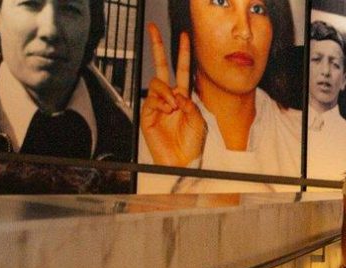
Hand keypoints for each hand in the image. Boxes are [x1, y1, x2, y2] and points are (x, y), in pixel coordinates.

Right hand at [141, 23, 205, 166]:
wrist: (182, 160)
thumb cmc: (192, 143)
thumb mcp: (198, 120)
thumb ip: (190, 104)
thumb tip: (177, 93)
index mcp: (183, 96)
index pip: (181, 69)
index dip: (183, 52)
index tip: (184, 36)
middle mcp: (169, 97)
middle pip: (162, 66)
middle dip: (158, 47)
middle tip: (154, 29)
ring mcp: (157, 104)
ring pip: (157, 83)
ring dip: (167, 92)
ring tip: (173, 107)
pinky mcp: (147, 114)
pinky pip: (152, 99)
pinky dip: (161, 103)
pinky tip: (167, 111)